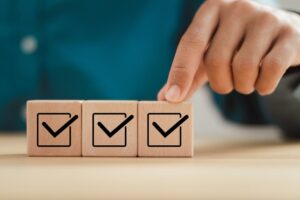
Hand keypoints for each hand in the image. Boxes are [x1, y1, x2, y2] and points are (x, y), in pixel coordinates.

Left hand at [158, 0, 299, 101]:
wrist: (281, 34)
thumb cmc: (237, 45)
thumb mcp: (210, 53)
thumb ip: (188, 73)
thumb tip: (164, 98)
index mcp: (211, 10)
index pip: (190, 43)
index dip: (180, 72)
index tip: (173, 99)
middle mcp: (237, 8)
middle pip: (216, 60)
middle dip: (221, 84)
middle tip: (227, 84)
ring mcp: (265, 18)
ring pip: (244, 67)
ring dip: (242, 86)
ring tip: (246, 80)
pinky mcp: (289, 33)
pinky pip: (270, 71)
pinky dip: (264, 86)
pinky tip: (264, 81)